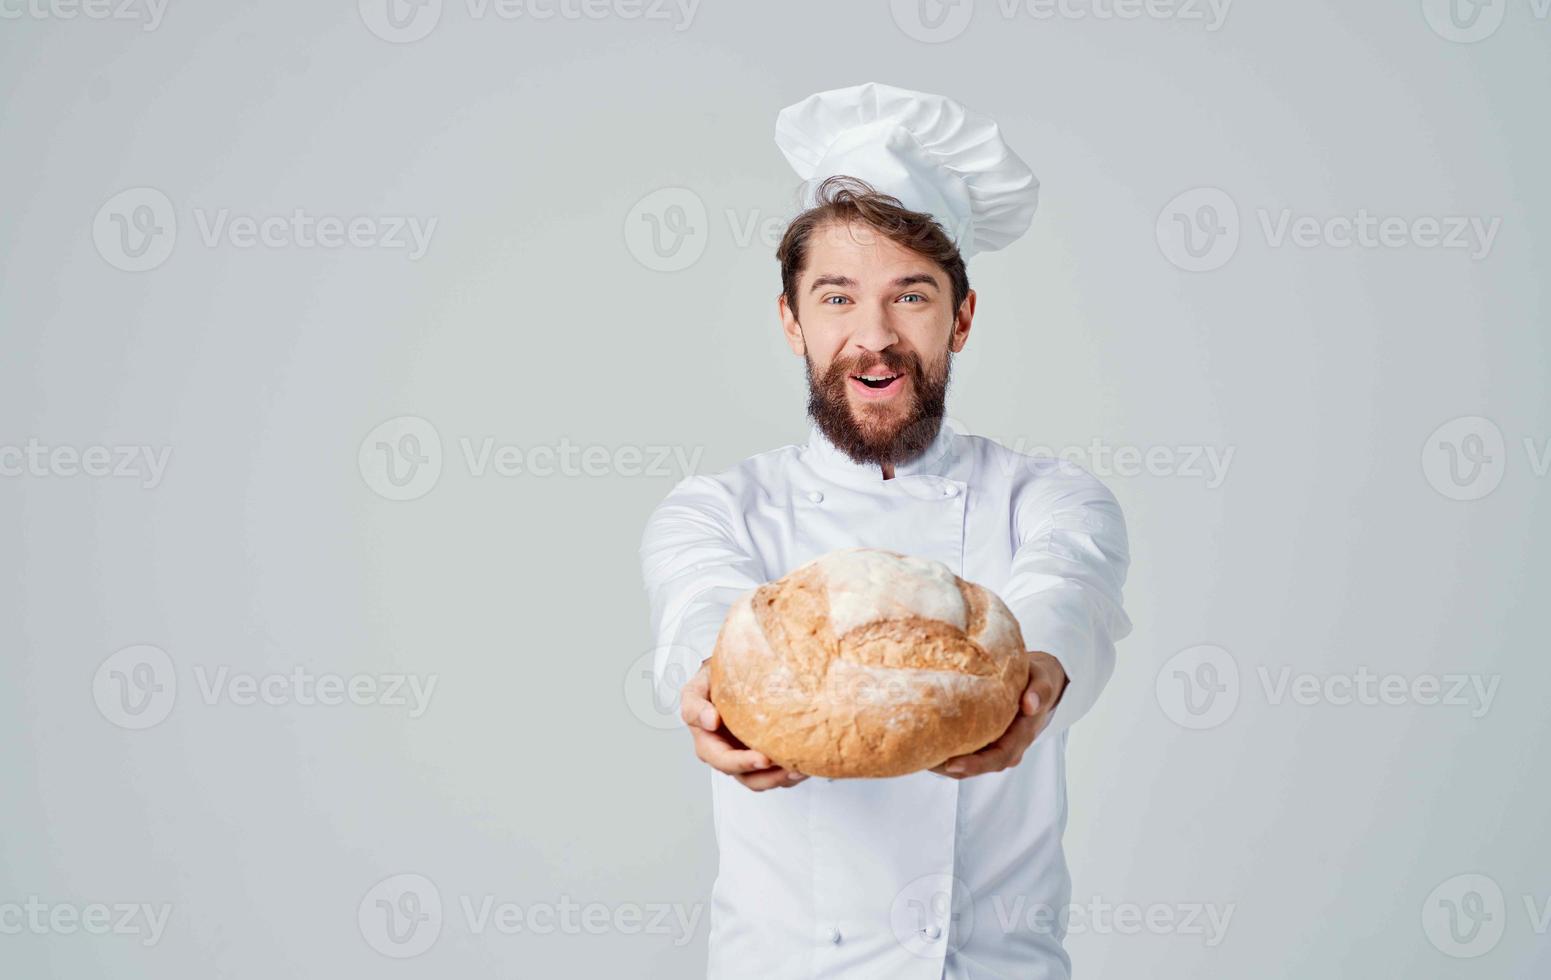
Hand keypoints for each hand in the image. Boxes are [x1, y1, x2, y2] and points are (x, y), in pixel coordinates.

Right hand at [680, 658, 808, 791]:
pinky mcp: (761, 758)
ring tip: (799, 769)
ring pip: (761, 780)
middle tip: (785, 765)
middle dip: (767, 774)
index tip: (762, 759)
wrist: (728, 679)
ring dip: (780, 778)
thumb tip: (710, 721)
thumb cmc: (712, 684)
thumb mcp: (696, 688)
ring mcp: (744, 758)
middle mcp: (725, 755)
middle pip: (745, 775)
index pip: (721, 759)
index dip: (742, 762)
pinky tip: (803, 764)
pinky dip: (789, 774)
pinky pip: (775, 774)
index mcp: (707, 742)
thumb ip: (694, 704)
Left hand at [929, 651, 1067, 779]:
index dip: (976, 764)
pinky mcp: (984, 741)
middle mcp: (1008, 747)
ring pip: (971, 763)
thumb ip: (1039, 691)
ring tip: (919, 759)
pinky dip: (947, 753)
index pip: (999, 757)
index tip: (953, 764)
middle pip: (980, 766)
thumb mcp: (1042, 681)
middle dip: (954, 768)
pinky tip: (926, 749)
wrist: (1038, 686)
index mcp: (1022, 735)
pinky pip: (966, 752)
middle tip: (927, 763)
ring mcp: (995, 746)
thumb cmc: (1037, 682)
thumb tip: (1030, 704)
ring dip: (946, 765)